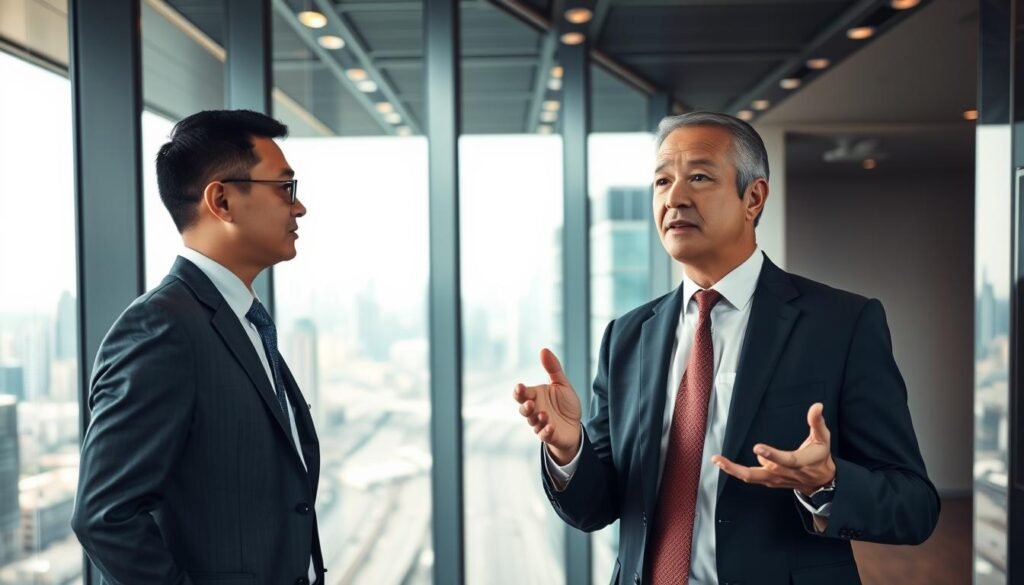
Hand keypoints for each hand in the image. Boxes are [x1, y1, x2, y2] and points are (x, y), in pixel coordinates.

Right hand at [513, 348, 581, 464]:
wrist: (575, 425)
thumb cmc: (564, 404)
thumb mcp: (561, 384)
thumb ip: (553, 368)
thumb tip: (543, 349)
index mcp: (535, 396)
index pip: (522, 394)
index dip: (519, 391)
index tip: (520, 387)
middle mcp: (535, 410)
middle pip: (523, 409)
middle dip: (525, 407)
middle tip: (530, 402)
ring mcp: (541, 424)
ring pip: (533, 422)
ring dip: (537, 418)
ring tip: (543, 413)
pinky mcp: (549, 435)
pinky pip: (544, 435)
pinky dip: (546, 432)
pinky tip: (550, 427)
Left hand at [711, 402, 835, 494]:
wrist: (820, 481)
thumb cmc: (820, 457)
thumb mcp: (823, 438)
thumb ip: (817, 422)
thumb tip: (817, 406)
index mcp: (799, 462)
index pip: (785, 460)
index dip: (771, 455)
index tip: (757, 448)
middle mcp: (784, 473)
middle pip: (758, 474)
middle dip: (738, 469)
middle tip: (720, 460)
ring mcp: (775, 478)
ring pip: (751, 476)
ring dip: (732, 469)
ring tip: (717, 459)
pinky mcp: (769, 480)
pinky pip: (750, 477)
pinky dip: (736, 471)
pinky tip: (722, 463)